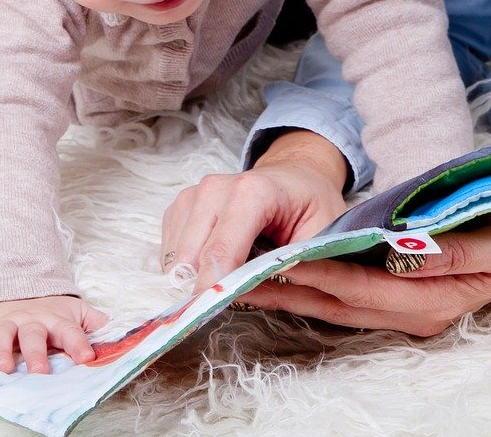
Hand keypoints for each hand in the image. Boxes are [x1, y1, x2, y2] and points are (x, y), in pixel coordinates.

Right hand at [0, 295, 108, 374]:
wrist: (23, 292)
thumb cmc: (53, 312)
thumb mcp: (77, 312)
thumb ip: (96, 323)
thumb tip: (118, 333)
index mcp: (57, 320)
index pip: (71, 333)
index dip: (79, 344)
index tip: (87, 357)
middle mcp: (32, 322)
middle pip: (35, 336)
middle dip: (38, 354)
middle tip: (41, 373)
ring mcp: (8, 323)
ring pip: (3, 336)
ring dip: (0, 352)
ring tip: (1, 369)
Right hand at [162, 130, 348, 294]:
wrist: (297, 175)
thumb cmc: (311, 204)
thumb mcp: (319, 233)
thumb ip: (289, 264)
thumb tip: (247, 294)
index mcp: (254, 190)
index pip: (220, 250)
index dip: (215, 288)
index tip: (215, 314)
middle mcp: (216, 187)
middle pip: (191, 259)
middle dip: (207, 287)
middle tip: (234, 296)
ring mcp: (194, 194)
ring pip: (176, 260)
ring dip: (197, 278)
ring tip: (234, 272)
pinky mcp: (181, 206)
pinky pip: (170, 253)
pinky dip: (188, 268)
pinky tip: (218, 261)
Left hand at [232, 208, 490, 335]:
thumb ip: (451, 245)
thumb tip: (403, 248)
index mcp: (439, 298)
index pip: (360, 288)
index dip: (313, 275)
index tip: (268, 261)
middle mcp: (421, 310)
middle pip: (339, 304)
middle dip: (285, 290)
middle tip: (230, 274)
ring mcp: (417, 305)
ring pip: (342, 303)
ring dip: (293, 290)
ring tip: (242, 273)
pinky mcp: (416, 292)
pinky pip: (357, 293)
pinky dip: (320, 282)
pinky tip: (290, 268)